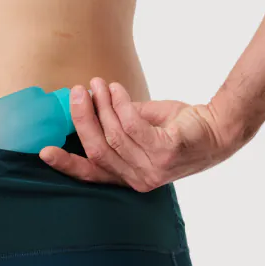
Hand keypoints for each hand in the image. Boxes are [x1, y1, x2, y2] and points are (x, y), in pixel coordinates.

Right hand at [41, 77, 244, 190]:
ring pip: (114, 136)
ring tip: (100, 85)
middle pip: (98, 151)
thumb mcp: (143, 128)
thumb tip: (92, 104)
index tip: (45, 151)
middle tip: (77, 93)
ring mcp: (152, 170)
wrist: (218, 130)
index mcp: (128, 177)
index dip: (67, 164)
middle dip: (83, 120)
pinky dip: (122, 105)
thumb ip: (119, 123)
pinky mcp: (165, 153)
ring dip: (103, 106)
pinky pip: (133, 126)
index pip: (92, 173)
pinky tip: (118, 90)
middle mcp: (138, 180)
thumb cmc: (179, 129)